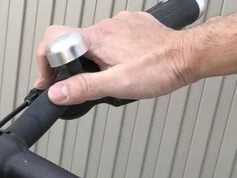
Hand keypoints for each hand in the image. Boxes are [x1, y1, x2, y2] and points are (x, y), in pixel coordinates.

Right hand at [34, 12, 195, 104]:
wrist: (191, 56)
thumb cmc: (160, 67)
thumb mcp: (117, 85)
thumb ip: (83, 88)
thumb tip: (56, 93)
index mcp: (97, 38)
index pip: (54, 38)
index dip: (45, 61)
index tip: (50, 80)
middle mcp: (106, 26)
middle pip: (71, 43)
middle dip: (70, 67)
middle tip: (79, 86)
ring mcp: (120, 24)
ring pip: (92, 42)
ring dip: (91, 61)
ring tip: (107, 78)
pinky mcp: (132, 26)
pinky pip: (110, 38)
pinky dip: (109, 54)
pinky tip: (122, 66)